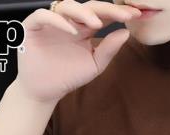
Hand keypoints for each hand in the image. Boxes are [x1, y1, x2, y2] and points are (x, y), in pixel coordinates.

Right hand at [17, 0, 141, 102]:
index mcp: (83, 29)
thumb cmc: (68, 77)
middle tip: (123, 14)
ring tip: (97, 24)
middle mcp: (68, 21)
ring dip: (83, 12)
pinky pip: (45, 15)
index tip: (136, 15)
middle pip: (88, 7)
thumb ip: (109, 49)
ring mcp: (51, 22)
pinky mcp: (33, 26)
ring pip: (67, 5)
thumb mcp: (94, 64)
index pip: (102, 15)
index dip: (118, 13)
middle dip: (107, 9)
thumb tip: (126, 32)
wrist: (44, 91)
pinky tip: (73, 31)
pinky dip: (58, 21)